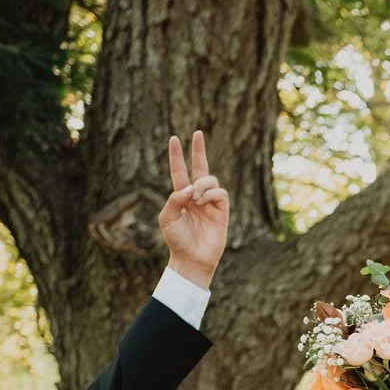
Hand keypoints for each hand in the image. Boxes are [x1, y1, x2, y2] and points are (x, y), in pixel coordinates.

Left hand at [158, 132, 229, 288]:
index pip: (179, 171)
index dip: (177, 156)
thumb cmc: (177, 240)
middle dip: (199, 150)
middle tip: (198, 132)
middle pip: (200, 168)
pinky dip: (210, 194)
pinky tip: (202, 202)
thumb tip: (190, 187)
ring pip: (210, 180)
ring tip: (195, 198)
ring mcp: (210, 203)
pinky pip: (220, 193)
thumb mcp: (167, 217)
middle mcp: (197, 196)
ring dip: (202, 184)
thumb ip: (175, 198)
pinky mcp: (222, 211)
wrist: (191, 258)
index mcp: (181, 196)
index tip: (174, 139)